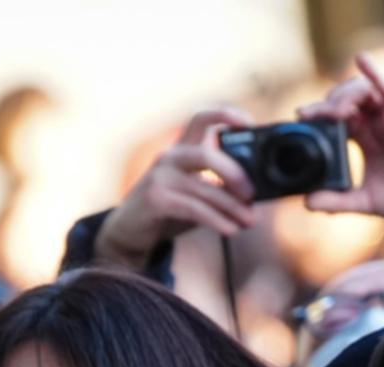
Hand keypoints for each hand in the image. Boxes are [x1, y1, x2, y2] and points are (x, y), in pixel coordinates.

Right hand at [95, 107, 256, 269]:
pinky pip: (194, 209)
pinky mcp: (155, 200)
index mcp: (181, 151)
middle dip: (234, 173)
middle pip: (207, 154)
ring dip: (231, 207)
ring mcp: (160, 178)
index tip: (249, 124)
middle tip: (252, 194)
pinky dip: (216, 220)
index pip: (200, 119)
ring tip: (248, 221)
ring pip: (204, 188)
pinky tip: (230, 230)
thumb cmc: (168, 213)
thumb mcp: (194, 195)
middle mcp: (169, 158)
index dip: (225, 114)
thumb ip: (218, 189)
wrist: (129, 234)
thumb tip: (254, 196)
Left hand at [300, 54, 383, 228]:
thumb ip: (335, 201)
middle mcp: (374, 124)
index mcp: (363, 138)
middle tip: (307, 115)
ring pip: (361, 92)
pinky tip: (362, 60)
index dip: (317, 116)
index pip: (335, 118)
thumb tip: (307, 203)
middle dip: (323, 104)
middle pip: (344, 100)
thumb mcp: (361, 200)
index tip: (299, 119)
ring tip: (333, 113)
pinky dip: (375, 74)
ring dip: (342, 96)